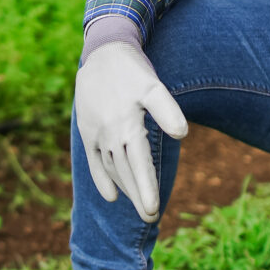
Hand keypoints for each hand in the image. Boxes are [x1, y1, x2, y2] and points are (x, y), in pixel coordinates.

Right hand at [74, 42, 187, 221]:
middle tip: (151, 217)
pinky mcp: (87, 131)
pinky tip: (111, 195)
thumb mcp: (154, 85)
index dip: (147, 190)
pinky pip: (95, 162)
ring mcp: (96, 134)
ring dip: (124, 189)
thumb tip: (182, 134)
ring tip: (137, 204)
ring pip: (112, 169)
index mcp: (128, 126)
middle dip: (138, 196)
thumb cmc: (133, 71)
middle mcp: (110, 134)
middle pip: (126, 173)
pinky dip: (102, 180)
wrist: (102, 52)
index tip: (153, 211)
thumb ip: (167, 110)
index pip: (140, 166)